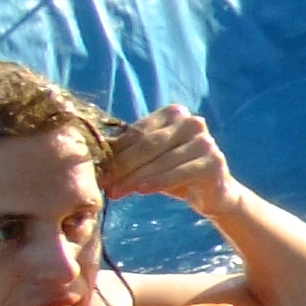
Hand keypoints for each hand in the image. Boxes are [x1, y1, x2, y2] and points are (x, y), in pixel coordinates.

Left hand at [102, 106, 237, 214]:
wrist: (213, 193)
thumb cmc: (175, 173)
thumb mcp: (150, 159)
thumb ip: (129, 152)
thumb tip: (90, 156)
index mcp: (174, 113)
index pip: (138, 132)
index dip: (116, 152)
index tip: (98, 171)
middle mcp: (193, 122)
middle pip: (148, 145)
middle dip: (123, 166)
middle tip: (104, 184)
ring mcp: (206, 141)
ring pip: (161, 159)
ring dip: (135, 177)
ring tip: (116, 192)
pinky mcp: (214, 161)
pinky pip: (180, 172)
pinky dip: (159, 181)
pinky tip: (142, 190)